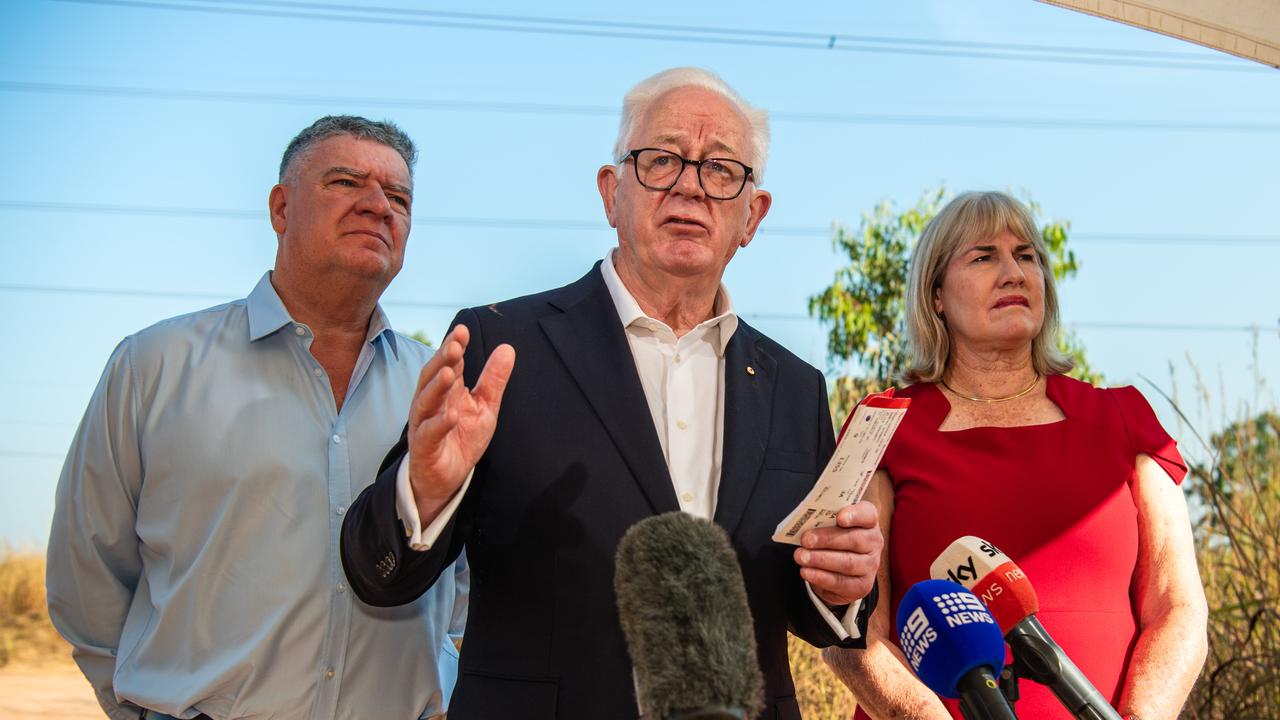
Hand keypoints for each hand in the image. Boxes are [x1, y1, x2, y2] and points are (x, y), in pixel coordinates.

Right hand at [408, 324, 514, 520]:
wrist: (447, 477)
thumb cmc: (462, 437)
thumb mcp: (485, 407)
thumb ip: (493, 380)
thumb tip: (508, 348)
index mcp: (446, 391)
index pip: (448, 364)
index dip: (454, 347)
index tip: (463, 331)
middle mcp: (430, 404)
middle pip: (431, 377)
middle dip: (442, 360)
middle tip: (454, 345)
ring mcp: (424, 425)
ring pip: (425, 402)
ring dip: (436, 387)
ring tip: (449, 372)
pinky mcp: (424, 448)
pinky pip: (429, 434)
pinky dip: (438, 424)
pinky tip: (450, 415)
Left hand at [794, 502, 881, 606]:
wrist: (840, 568)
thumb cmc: (834, 538)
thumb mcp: (832, 525)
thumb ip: (824, 520)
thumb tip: (805, 521)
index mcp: (868, 522)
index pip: (868, 514)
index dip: (855, 515)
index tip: (839, 518)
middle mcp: (873, 543)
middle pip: (854, 539)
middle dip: (827, 539)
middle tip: (806, 540)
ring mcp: (870, 566)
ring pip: (847, 563)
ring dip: (821, 559)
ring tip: (801, 556)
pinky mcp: (861, 586)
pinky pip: (841, 582)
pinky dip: (821, 577)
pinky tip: (806, 572)